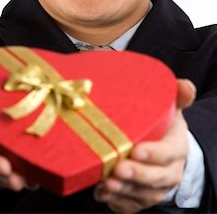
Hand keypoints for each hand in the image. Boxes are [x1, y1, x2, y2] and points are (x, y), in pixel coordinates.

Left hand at [94, 79, 195, 212]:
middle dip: (136, 175)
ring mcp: (156, 187)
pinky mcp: (141, 198)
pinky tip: (102, 193)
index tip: (136, 150)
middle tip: (117, 168)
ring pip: (143, 195)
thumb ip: (177, 95)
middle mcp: (170, 171)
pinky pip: (131, 206)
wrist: (160, 144)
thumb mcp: (169, 106)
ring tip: (106, 183)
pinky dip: (117, 203)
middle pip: (156, 178)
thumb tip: (186, 86)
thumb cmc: (160, 122)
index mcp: (177, 147)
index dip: (154, 153)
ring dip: (124, 191)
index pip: (169, 152)